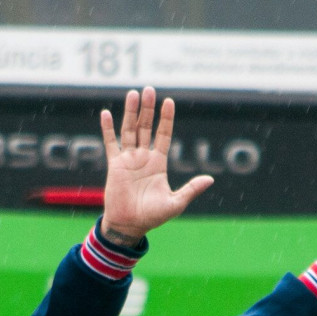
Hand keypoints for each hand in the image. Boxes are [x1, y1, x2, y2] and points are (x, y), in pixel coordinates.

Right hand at [98, 87, 213, 243]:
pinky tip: (106, 113)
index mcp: (159, 163)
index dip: (166, 119)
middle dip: (147, 109)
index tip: (169, 101)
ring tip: (133, 94)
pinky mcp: (114, 165)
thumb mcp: (176, 203)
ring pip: (129, 130)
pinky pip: (111, 143)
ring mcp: (128, 159)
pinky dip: (108, 129)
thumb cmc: (152, 217)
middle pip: (145, 127)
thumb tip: (210, 179)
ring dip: (130, 112)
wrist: (129, 226)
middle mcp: (143, 157)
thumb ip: (191, 189)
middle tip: (148, 89)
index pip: (164, 135)